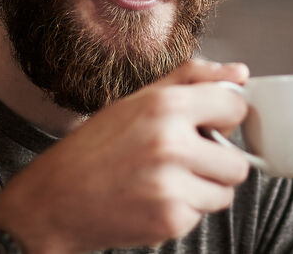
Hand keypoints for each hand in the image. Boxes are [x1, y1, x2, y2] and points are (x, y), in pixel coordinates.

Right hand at [0, 59, 250, 253]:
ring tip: (165, 181)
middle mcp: (171, 144)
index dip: (223, 118)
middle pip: (239, 162)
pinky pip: (201, 215)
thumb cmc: (93, 150)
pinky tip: (152, 200)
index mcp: (165, 106)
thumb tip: (240, 73)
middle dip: (217, 164)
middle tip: (185, 162)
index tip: (208, 125)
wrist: (53, 201)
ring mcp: (172, 186)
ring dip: (203, 190)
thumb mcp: (135, 102)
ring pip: (224, 192)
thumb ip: (191, 79)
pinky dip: (182, 211)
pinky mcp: (170, 220)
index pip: (236, 107)